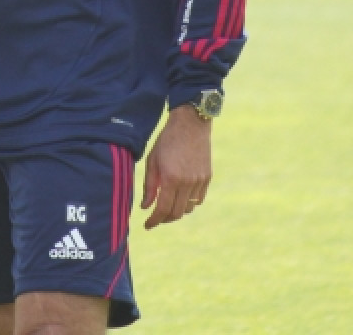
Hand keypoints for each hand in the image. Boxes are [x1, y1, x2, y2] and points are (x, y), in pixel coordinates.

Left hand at [141, 104, 212, 228]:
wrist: (190, 125)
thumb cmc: (166, 141)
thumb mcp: (152, 161)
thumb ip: (149, 186)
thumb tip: (146, 207)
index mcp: (171, 178)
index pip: (163, 209)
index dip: (154, 220)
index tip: (147, 226)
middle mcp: (187, 183)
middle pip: (177, 213)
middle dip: (164, 219)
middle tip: (155, 218)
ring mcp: (200, 181)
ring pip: (189, 208)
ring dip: (177, 212)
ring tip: (166, 207)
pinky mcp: (207, 178)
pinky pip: (198, 200)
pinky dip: (188, 203)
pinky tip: (180, 198)